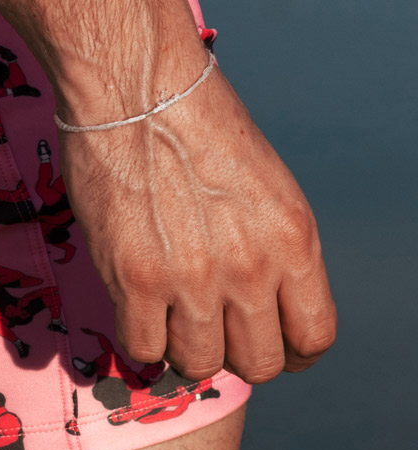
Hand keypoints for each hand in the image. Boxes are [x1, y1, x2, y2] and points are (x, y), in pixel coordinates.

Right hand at [60, 67, 336, 383]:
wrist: (138, 86)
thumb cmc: (197, 122)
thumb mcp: (267, 186)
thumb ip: (271, 249)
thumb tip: (258, 302)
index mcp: (294, 239)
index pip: (314, 336)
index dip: (292, 352)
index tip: (271, 345)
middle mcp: (251, 266)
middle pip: (258, 363)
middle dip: (237, 354)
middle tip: (214, 331)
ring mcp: (192, 278)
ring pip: (199, 363)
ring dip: (184, 347)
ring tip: (170, 316)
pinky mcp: (134, 279)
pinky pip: (143, 347)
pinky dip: (141, 336)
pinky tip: (137, 307)